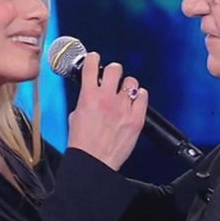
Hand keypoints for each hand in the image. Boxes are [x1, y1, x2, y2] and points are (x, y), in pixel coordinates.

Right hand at [67, 52, 148, 170]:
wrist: (94, 163)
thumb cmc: (83, 144)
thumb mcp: (75, 116)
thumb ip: (85, 101)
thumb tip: (91, 94)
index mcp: (88, 96)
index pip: (91, 65)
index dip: (93, 58)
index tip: (94, 58)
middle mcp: (107, 98)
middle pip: (115, 69)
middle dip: (113, 71)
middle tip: (112, 77)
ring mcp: (123, 107)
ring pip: (131, 82)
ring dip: (127, 85)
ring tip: (125, 92)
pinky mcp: (136, 118)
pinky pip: (143, 96)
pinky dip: (139, 96)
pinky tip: (135, 101)